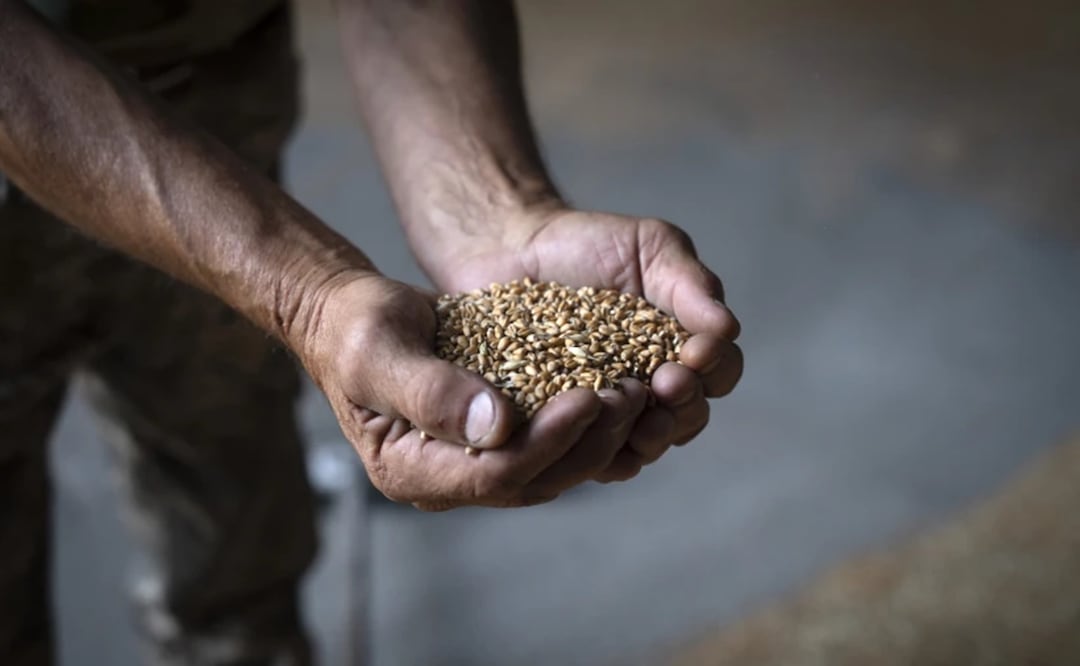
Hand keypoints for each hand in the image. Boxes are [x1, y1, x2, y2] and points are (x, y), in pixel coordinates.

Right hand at [294, 272, 656, 508]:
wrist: (350, 317)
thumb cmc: (354, 328)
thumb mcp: (378, 351)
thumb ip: (429, 390)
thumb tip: (496, 425)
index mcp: (411, 471)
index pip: (495, 474)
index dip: (548, 441)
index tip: (589, 398)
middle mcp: (446, 479)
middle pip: (534, 479)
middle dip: (587, 441)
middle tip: (629, 394)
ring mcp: (472, 462)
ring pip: (551, 466)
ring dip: (597, 434)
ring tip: (634, 390)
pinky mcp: (494, 438)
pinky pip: (549, 440)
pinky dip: (584, 420)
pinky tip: (616, 387)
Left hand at [418, 206, 743, 482]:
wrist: (515, 248)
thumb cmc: (590, 244)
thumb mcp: (650, 247)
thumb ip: (690, 282)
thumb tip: (727, 327)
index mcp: (683, 348)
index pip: (720, 372)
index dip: (716, 368)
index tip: (696, 352)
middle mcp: (653, 389)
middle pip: (688, 418)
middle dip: (684, 405)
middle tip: (667, 382)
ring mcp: (610, 412)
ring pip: (642, 446)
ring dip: (648, 437)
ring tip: (636, 416)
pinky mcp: (564, 426)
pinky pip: (588, 457)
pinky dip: (595, 452)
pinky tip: (588, 433)